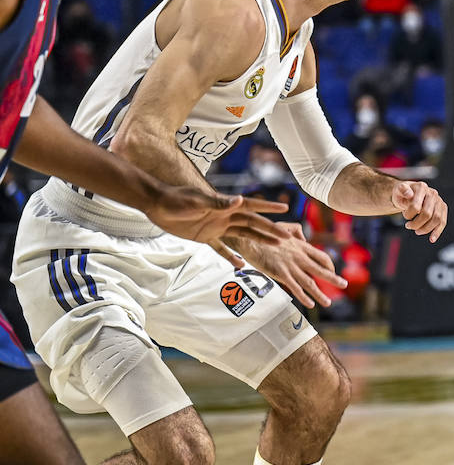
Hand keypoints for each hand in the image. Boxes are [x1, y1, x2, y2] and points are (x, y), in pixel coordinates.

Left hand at [145, 186, 287, 268]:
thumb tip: (240, 200)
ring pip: (243, 235)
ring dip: (259, 240)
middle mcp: (224, 215)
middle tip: (287, 237)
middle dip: (270, 230)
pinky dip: (231, 256)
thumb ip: (218, 203)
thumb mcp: (197, 201)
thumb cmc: (175, 199)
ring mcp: (216, 226)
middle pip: (252, 224)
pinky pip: (222, 248)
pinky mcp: (205, 237)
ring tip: (275, 246)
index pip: (252, 206)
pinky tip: (241, 265)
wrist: (155, 205)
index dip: (268, 207)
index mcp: (225, 205)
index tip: (285, 208)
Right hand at [226, 223, 347, 308]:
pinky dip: (303, 297)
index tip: (332, 271)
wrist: (249, 239)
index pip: (321, 257)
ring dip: (320, 294)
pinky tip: (310, 304)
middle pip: (321, 270)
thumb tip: (304, 237)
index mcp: (301, 246)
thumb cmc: (264, 233)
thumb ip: (295, 230)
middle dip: (333, 279)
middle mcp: (299, 256)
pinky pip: (295, 287)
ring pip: (309, 282)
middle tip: (344, 285)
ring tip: (328, 302)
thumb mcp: (283, 227)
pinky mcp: (280, 273)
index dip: (329, 265)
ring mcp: (290, 266)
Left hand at [392, 180, 448, 241]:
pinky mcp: (443, 208)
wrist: (410, 193)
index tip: (405, 216)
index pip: (416, 206)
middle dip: (416, 224)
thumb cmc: (403, 194)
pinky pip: (442, 222)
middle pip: (427, 214)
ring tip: (417, 231)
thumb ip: (402, 190)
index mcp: (421, 187)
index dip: (409, 215)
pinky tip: (432, 239)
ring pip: (436, 219)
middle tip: (408, 226)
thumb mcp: (398, 190)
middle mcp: (432, 193)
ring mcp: (439, 201)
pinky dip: (437, 232)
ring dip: (426, 229)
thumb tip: (410, 194)